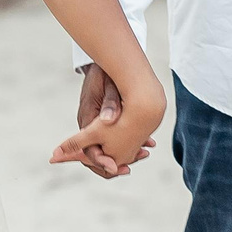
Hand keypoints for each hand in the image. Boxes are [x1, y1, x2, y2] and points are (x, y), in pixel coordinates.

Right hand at [55, 63, 160, 177]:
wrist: (103, 62)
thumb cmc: (105, 73)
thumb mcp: (109, 85)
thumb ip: (110, 103)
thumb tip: (109, 120)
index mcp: (87, 119)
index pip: (88, 149)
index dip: (101, 161)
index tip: (116, 167)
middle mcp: (89, 124)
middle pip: (95, 154)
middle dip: (111, 164)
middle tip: (127, 169)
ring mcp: (96, 123)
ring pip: (104, 148)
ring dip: (121, 155)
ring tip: (143, 154)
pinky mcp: (104, 121)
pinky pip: (111, 139)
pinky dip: (126, 145)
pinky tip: (145, 144)